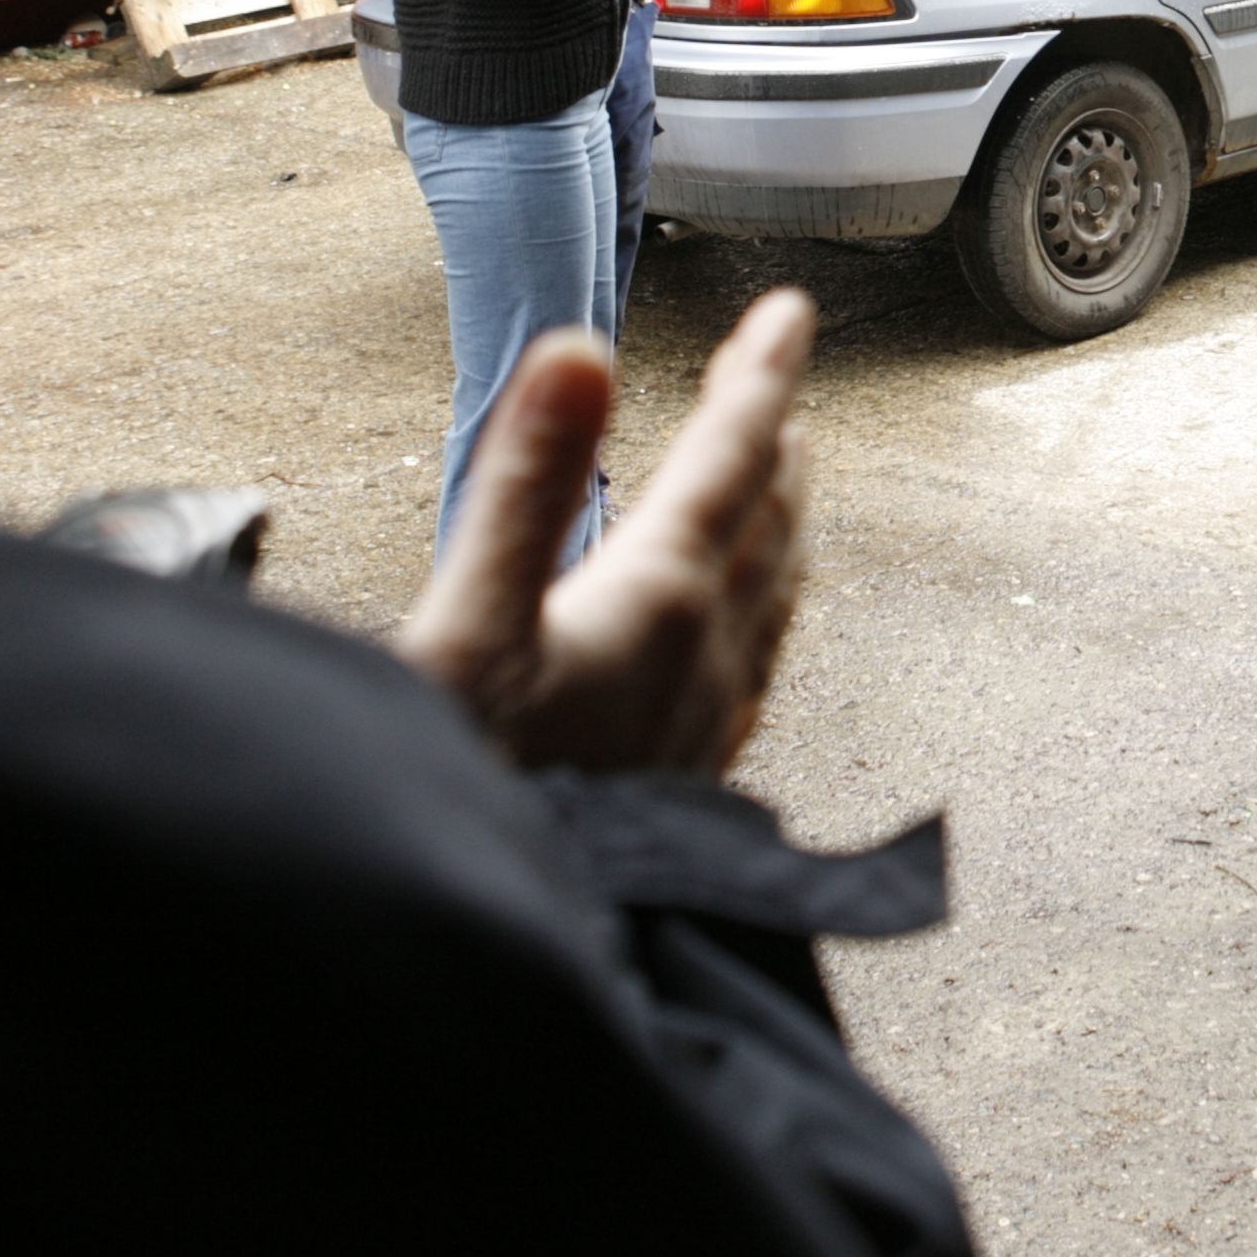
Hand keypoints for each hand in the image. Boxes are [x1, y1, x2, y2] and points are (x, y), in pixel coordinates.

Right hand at [394, 290, 817, 772]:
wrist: (485, 944)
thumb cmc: (464, 787)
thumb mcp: (470, 621)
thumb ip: (525, 482)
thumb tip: (578, 350)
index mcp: (657, 599)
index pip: (732, 459)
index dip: (761, 377)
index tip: (793, 311)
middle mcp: (703, 655)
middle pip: (765, 519)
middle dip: (774, 440)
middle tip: (782, 380)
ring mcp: (702, 720)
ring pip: (770, 592)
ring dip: (779, 520)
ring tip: (784, 479)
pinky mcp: (686, 776)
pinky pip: (753, 664)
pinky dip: (761, 606)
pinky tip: (745, 631)